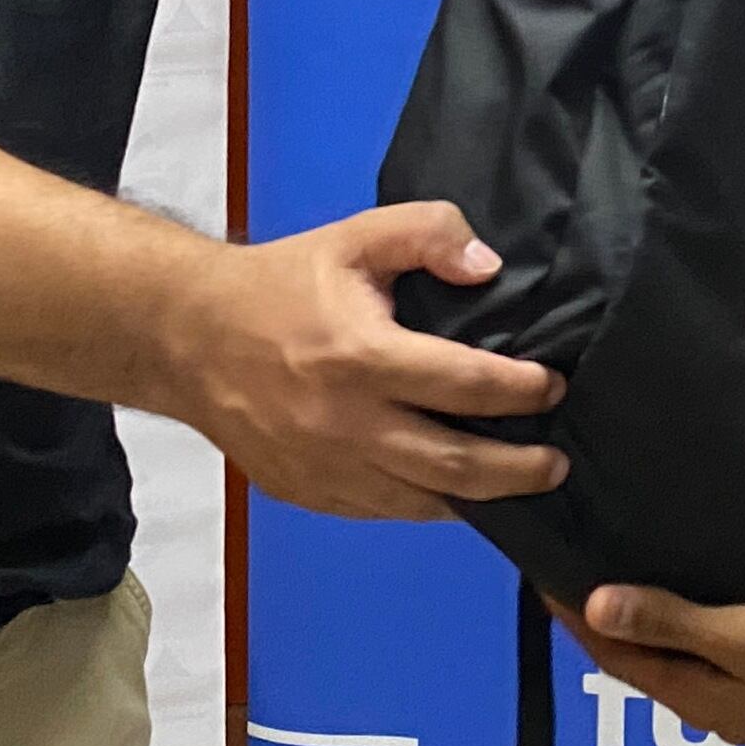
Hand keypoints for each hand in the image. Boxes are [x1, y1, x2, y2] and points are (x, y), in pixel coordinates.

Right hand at [157, 204, 568, 519]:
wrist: (188, 337)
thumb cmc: (279, 285)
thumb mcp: (354, 238)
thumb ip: (427, 235)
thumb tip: (489, 268)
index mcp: (361, 356)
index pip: (464, 385)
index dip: (521, 390)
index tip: (554, 386)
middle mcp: (347, 423)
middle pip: (455, 465)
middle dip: (518, 468)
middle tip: (556, 462)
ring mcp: (326, 467)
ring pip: (422, 501)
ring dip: (479, 498)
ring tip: (520, 483)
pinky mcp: (307, 493)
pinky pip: (383, 511)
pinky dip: (426, 504)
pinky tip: (454, 492)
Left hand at [572, 586, 744, 745]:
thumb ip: (673, 623)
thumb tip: (595, 607)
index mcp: (695, 699)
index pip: (615, 657)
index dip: (576, 619)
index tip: (545, 575)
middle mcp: (713, 712)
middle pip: (643, 663)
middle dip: (605, 623)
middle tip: (576, 570)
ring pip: (680, 663)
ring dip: (650, 628)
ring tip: (630, 580)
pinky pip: (716, 663)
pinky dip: (691, 635)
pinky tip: (704, 611)